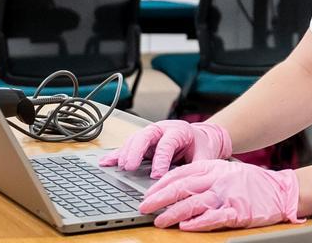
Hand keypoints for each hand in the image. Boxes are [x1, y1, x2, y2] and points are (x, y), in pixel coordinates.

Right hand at [99, 120, 231, 178]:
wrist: (201, 137)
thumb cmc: (202, 146)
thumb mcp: (205, 155)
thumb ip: (197, 166)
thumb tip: (190, 181)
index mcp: (178, 130)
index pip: (166, 143)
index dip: (160, 159)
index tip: (156, 175)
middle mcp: (161, 129)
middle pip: (145, 136)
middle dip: (135, 151)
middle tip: (130, 167)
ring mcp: (150, 135)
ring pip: (134, 140)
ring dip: (124, 153)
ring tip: (119, 166)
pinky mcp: (143, 143)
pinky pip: (128, 147)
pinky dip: (116, 155)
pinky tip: (106, 162)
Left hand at [139, 160, 303, 230]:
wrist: (280, 189)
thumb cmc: (250, 182)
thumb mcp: (224, 170)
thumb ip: (202, 175)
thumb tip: (175, 186)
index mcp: (213, 166)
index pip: (180, 173)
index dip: (161, 184)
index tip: (147, 193)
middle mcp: (217, 179)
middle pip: (182, 187)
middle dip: (159, 198)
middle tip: (144, 207)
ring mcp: (227, 195)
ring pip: (193, 203)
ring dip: (173, 213)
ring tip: (160, 221)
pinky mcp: (237, 211)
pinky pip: (213, 217)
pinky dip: (198, 222)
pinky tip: (186, 227)